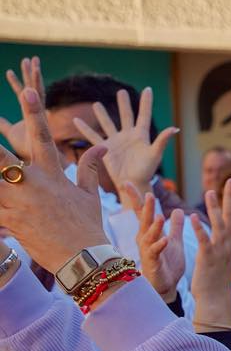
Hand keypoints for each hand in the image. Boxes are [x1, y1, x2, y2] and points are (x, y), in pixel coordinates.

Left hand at [0, 57, 109, 270]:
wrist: (85, 259)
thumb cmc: (87, 226)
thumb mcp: (89, 196)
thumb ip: (89, 168)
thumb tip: (100, 148)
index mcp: (53, 174)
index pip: (43, 137)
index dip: (34, 113)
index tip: (28, 91)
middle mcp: (33, 184)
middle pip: (3, 157)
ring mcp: (18, 203)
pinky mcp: (9, 220)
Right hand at [72, 87, 178, 211]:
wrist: (133, 184)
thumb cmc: (147, 172)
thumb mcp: (155, 154)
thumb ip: (162, 140)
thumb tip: (175, 128)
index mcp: (141, 136)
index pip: (144, 115)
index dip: (146, 102)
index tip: (148, 89)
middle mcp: (128, 136)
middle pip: (126, 116)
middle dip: (124, 104)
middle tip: (121, 91)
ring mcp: (116, 142)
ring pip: (108, 124)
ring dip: (102, 115)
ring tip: (96, 104)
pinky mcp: (105, 149)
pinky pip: (93, 137)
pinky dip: (84, 129)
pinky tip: (75, 120)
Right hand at [134, 192, 185, 301]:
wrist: (166, 288)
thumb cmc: (167, 264)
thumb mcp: (173, 241)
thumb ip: (176, 227)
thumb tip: (178, 210)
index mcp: (149, 233)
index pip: (142, 213)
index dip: (137, 198)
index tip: (127, 182)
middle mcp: (145, 240)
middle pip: (144, 221)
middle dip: (145, 208)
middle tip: (148, 194)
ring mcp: (147, 251)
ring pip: (148, 236)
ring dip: (154, 227)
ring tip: (159, 216)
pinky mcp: (153, 263)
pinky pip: (155, 253)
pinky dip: (160, 245)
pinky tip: (165, 239)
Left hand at [194, 179, 230, 286]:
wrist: (215, 297)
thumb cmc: (217, 277)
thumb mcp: (225, 255)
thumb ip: (227, 239)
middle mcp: (228, 243)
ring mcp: (219, 250)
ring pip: (218, 225)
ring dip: (214, 208)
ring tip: (209, 192)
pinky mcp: (208, 258)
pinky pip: (204, 241)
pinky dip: (199, 229)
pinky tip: (192, 217)